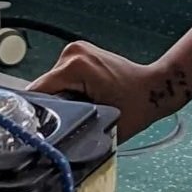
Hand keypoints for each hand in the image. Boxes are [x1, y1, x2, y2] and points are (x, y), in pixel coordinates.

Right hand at [31, 26, 191, 142]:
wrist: (156, 88)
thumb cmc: (138, 105)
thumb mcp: (102, 124)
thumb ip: (72, 129)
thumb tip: (51, 141)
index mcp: (75, 65)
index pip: (37, 92)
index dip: (35, 114)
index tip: (36, 130)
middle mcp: (72, 53)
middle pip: (44, 88)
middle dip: (52, 107)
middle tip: (68, 122)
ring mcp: (76, 50)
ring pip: (51, 84)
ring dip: (59, 100)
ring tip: (79, 111)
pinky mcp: (79, 54)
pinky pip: (61, 78)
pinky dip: (67, 91)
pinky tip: (81, 101)